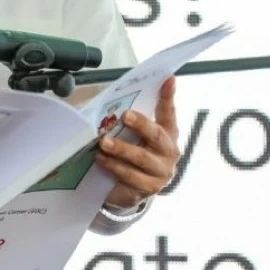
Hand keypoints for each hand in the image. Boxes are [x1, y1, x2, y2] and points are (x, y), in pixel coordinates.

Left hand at [97, 78, 179, 209]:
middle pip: (157, 135)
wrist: (128, 190)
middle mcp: (168, 151)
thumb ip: (126, 121)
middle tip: (125, 116)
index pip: (168, 112)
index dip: (168, 96)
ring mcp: (161, 171)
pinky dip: (113, 166)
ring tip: (103, 142)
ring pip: (141, 158)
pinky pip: (130, 176)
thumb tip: (105, 100)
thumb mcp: (130, 136)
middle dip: (141, 124)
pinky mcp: (149, 188)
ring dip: (121, 149)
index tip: (168, 79)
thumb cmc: (130, 155)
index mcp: (166, 133)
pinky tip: (101, 160)